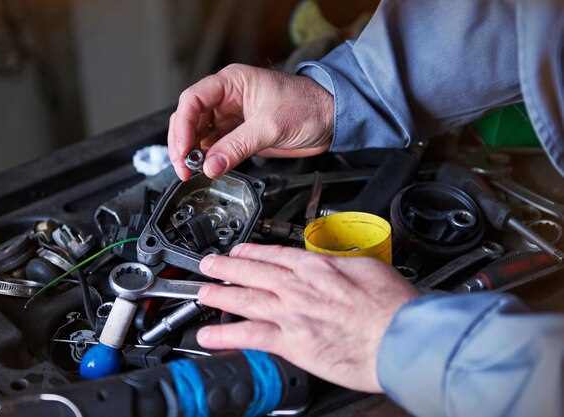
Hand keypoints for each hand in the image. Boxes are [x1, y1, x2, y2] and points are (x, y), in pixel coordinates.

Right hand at [168, 64, 333, 179]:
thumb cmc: (308, 107)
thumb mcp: (269, 127)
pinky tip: (206, 168)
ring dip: (193, 153)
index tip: (183, 151)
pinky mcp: (239, 133)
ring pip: (200, 133)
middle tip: (183, 167)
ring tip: (192, 171)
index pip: (193, 100)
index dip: (183, 127)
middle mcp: (227, 98)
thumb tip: (210, 166)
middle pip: (190, 118)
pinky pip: (215, 145)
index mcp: (232, 83)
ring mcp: (232, 116)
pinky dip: (207, 158)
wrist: (331, 120)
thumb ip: (237, 147)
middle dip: (183, 143)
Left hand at [196, 243, 417, 392]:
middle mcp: (299, 286)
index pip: (275, 254)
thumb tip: (329, 265)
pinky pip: (250, 336)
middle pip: (253, 271)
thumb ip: (340, 265)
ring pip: (245, 298)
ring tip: (201, 292)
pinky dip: (226, 336)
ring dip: (219, 294)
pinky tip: (208, 337)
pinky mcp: (292, 342)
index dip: (252, 252)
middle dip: (226, 266)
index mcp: (317, 267)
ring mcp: (292, 313)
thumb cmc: (392, 307)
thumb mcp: (367, 268)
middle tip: (208, 264)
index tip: (239, 250)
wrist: (401, 338)